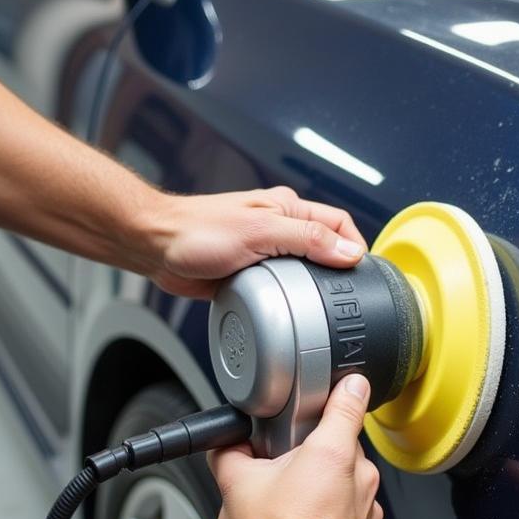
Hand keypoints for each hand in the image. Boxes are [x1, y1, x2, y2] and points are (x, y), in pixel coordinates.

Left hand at [152, 187, 365, 297]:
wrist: (155, 246)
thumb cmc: (197, 230)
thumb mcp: (260, 232)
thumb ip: (307, 239)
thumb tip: (349, 251)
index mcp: (286, 208)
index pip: (338, 223)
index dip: (355, 245)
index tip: (363, 273)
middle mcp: (278, 226)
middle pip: (324, 246)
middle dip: (337, 268)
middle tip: (346, 295)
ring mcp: (264, 249)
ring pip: (302, 269)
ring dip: (311, 286)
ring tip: (320, 305)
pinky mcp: (249, 271)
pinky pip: (279, 286)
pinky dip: (287, 298)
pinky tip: (287, 310)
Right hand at [208, 374, 382, 518]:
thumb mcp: (237, 484)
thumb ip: (231, 454)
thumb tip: (226, 448)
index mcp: (334, 454)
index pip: (349, 403)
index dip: (345, 389)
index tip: (349, 382)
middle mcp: (360, 480)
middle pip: (337, 452)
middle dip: (310, 458)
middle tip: (280, 474)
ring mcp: (367, 513)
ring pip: (343, 488)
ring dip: (319, 493)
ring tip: (286, 511)